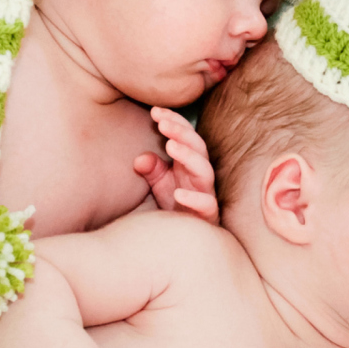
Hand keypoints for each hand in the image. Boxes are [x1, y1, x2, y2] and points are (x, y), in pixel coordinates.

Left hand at [134, 107, 218, 224]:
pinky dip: (193, 199)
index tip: (155, 111)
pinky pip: (206, 205)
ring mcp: (206, 194)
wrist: (185, 235)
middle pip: (198, 147)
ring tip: (171, 146)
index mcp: (190, 163)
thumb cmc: (175, 204)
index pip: (186, 136)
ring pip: (205, 171)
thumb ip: (151, 168)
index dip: (174, 122)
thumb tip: (140, 159)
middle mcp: (201, 175)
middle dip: (181, 132)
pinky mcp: (208, 215)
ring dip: (189, 156)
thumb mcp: (158, 183)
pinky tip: (178, 193)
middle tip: (163, 122)